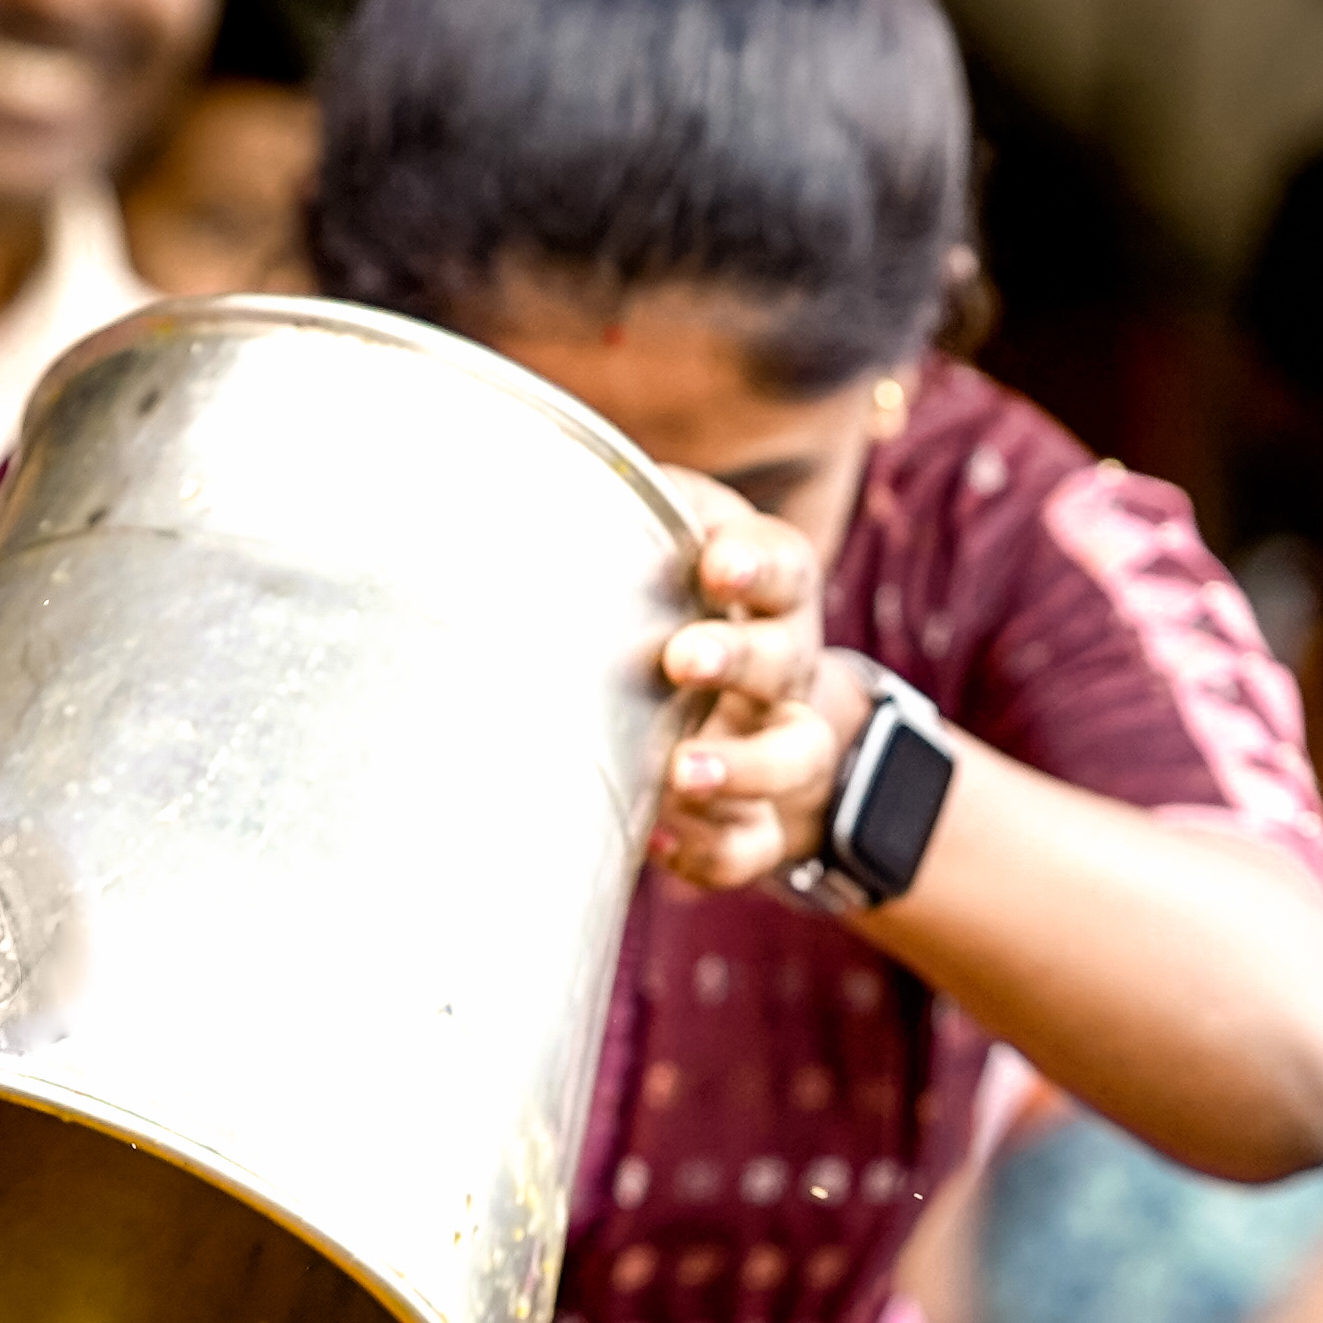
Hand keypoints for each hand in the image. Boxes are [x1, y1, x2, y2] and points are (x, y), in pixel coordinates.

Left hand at [646, 497, 848, 895]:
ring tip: (679, 771)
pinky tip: (655, 838)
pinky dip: (709, 850)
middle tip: (682, 660)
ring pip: (791, 757)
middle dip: (737, 659)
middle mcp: (787, 668)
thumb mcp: (670, 551)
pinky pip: (752, 846)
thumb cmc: (681, 613)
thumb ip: (631, 518)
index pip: (784, 565)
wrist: (750, 720)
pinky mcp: (762, 821)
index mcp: (770, 594)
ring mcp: (780, 746)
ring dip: (741, 766)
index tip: (716, 563)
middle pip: (784, 659)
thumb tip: (531, 472)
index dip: (757, 563)